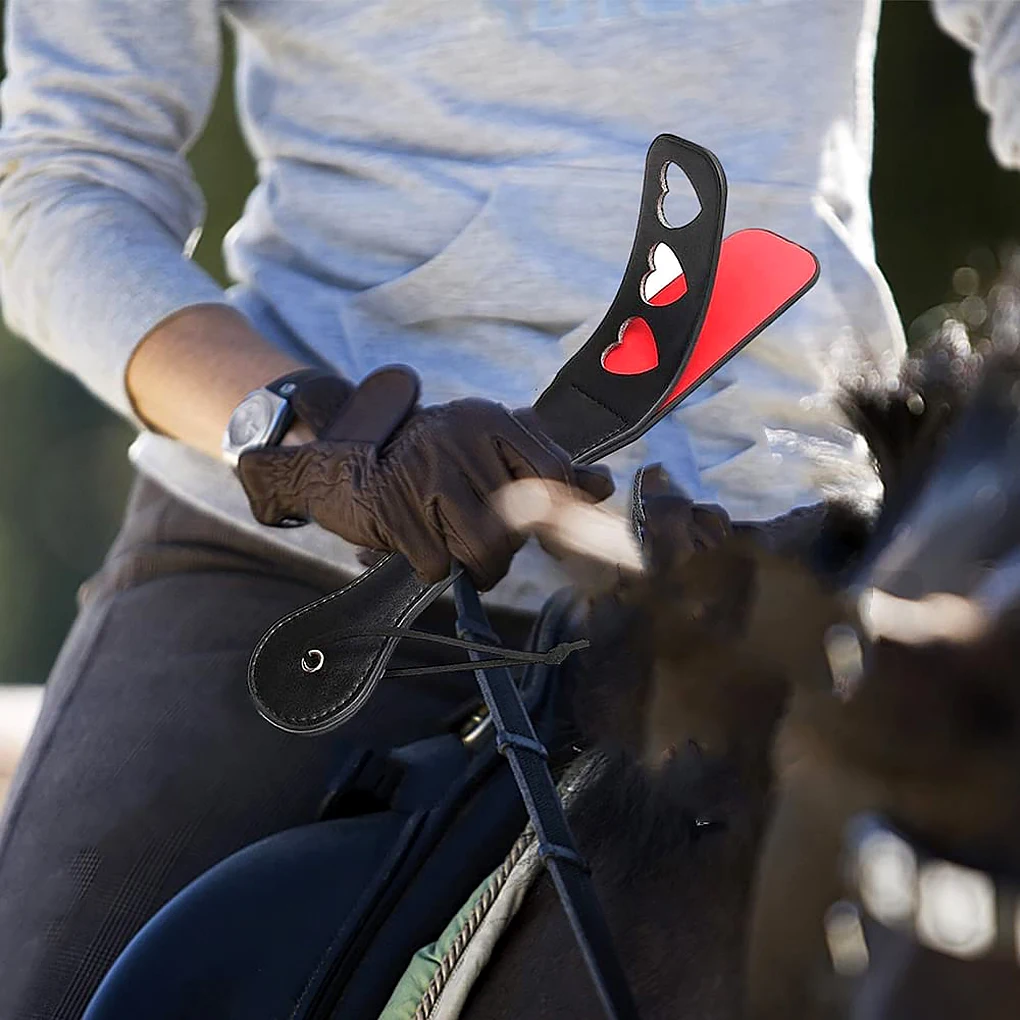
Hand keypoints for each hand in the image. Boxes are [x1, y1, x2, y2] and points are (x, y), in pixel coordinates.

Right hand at [237, 365, 613, 589]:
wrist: (341, 461)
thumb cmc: (427, 462)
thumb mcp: (484, 450)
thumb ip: (543, 465)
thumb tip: (601, 484)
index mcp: (488, 418)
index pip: (553, 473)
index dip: (563, 516)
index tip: (557, 542)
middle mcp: (458, 436)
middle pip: (518, 524)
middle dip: (505, 549)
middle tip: (486, 546)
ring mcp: (423, 471)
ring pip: (483, 550)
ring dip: (473, 567)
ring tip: (456, 551)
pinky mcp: (391, 507)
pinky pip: (437, 566)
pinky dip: (432, 569)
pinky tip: (419, 546)